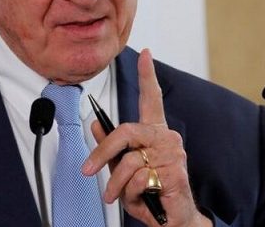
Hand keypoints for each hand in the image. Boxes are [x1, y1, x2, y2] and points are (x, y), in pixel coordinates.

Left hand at [82, 49, 211, 226]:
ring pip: (129, 162)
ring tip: (122, 197)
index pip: (152, 98)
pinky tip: (144, 199)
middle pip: (125, 132)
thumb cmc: (151, 192)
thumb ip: (111, 148)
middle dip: (102, 153)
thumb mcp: (123, 169)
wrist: (173, 221)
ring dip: (117, 185)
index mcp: (155, 133)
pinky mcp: (176, 173)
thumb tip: (95, 124)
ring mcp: (173, 154)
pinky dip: (133, 194)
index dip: (148, 76)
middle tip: (88, 171)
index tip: (145, 54)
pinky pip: (140, 178)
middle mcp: (166, 138)